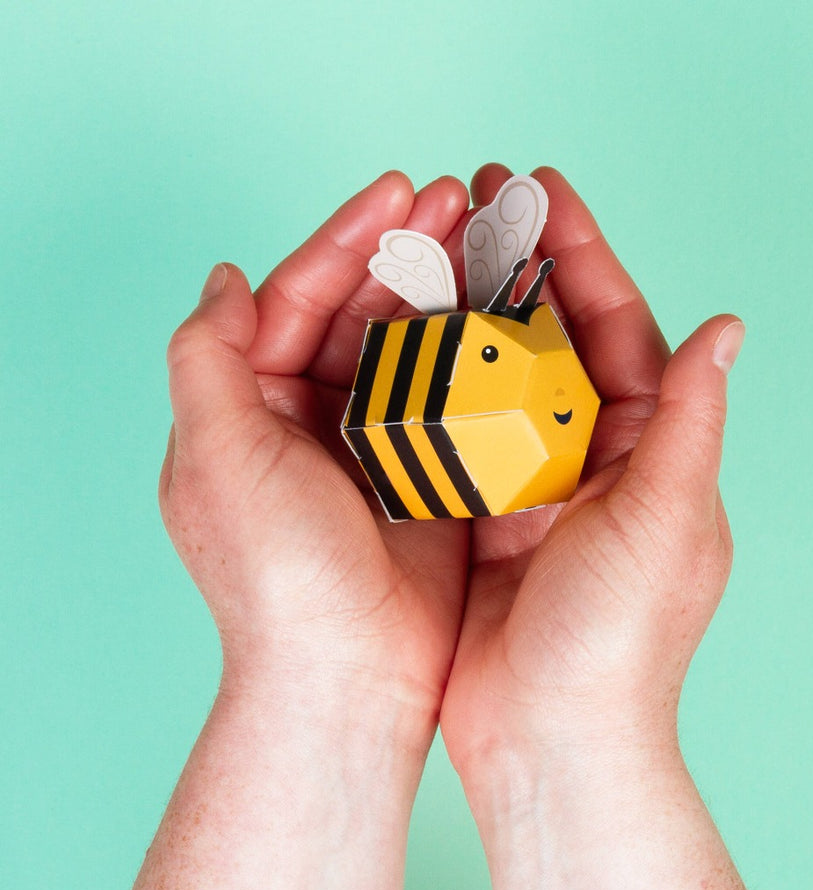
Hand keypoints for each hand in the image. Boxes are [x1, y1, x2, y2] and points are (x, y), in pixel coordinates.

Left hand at [136, 172, 473, 889]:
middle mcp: (309, 416)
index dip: (345, 239)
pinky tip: (504, 313)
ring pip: (410, 344)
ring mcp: (372, 441)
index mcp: (253, 404)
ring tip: (487, 240)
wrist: (348, 673)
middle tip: (457, 201)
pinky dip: (472, 351)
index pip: (296, 297)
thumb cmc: (278, 575)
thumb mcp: (216, 457)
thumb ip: (206, 358)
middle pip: (359, 309)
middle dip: (405, 250)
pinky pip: (448, 392)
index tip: (397, 192)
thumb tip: (226, 278)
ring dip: (444, 290)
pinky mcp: (424, 468)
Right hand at [440, 165, 747, 889]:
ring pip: (496, 372)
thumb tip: (727, 329)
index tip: (539, 190)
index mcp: (650, 449)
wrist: (548, 737)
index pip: (617, 326)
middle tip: (477, 200)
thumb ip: (690, 422)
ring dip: (469, 310)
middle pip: (551, 337)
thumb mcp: (667, 520)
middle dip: (517, 266)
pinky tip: (403, 334)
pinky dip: (433, 378)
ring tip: (434, 247)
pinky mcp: (480, 506)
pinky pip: (455, 423)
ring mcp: (531, 478)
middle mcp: (592, 455)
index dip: (579, 253)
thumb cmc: (616, 641)